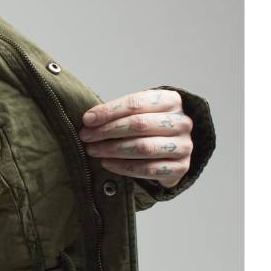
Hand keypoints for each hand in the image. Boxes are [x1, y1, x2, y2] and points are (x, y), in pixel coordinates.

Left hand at [79, 89, 193, 187]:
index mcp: (171, 100)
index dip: (109, 111)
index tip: (87, 120)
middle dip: (107, 131)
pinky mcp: (181, 167)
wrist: (173, 149)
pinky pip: (148, 169)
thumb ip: (118, 113)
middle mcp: (182, 122)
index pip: (136, 103)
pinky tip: (107, 164)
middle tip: (86, 137)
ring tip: (93, 151)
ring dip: (113, 150)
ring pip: (143, 148)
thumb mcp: (139, 112)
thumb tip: (89, 120)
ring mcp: (184, 146)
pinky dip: (124, 167)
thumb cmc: (149, 127)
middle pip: (139, 124)